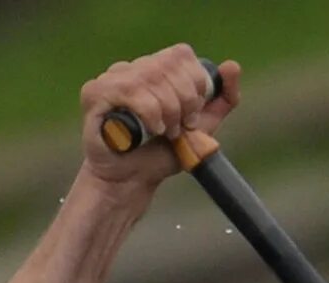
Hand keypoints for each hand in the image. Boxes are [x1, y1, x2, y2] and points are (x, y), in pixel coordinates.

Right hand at [80, 47, 239, 186]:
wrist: (132, 182)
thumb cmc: (161, 155)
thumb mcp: (202, 127)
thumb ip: (221, 99)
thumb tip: (233, 66)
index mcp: (155, 70)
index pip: (182, 55)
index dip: (195, 84)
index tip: (193, 115)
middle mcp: (132, 68)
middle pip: (170, 64)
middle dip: (185, 100)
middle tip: (180, 127)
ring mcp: (112, 77)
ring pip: (153, 76)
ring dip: (168, 111)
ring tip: (164, 133)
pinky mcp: (95, 92)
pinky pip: (132, 90)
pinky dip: (150, 113)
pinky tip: (151, 130)